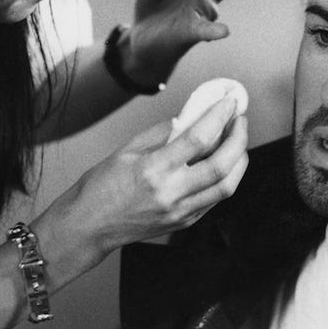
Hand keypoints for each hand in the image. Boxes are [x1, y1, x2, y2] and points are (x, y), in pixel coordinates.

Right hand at [41, 96, 248, 264]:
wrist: (88, 226)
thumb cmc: (100, 188)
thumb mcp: (126, 150)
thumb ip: (161, 133)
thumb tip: (188, 117)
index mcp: (154, 170)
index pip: (199, 138)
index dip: (219, 116)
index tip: (228, 102)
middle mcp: (171, 193)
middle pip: (222, 165)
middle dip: (239, 138)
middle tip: (239, 120)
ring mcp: (180, 212)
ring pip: (227, 186)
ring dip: (239, 160)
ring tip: (236, 141)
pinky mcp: (184, 223)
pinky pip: (214, 199)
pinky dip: (225, 178)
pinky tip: (221, 164)